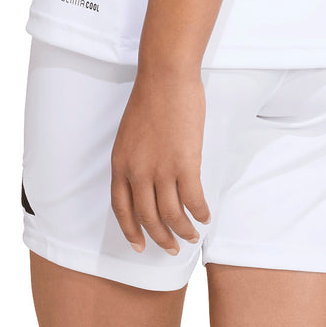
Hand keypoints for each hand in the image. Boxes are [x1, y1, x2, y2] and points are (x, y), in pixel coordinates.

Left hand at [110, 67, 210, 254]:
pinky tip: (205, 216)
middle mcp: (137, 173)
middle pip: (147, 217)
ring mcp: (161, 170)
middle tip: (170, 249)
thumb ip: (134, 159)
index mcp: (120, 165)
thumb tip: (147, 179)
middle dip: (160, 238)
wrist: (166, 77)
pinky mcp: (186, 163)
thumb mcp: (129, 134)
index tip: (139, 245)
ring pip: (171, 214)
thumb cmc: (151, 97)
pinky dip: (199, 212)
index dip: (131, 231)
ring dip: (182, 230)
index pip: (122, 210)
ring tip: (191, 237)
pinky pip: (192, 198)